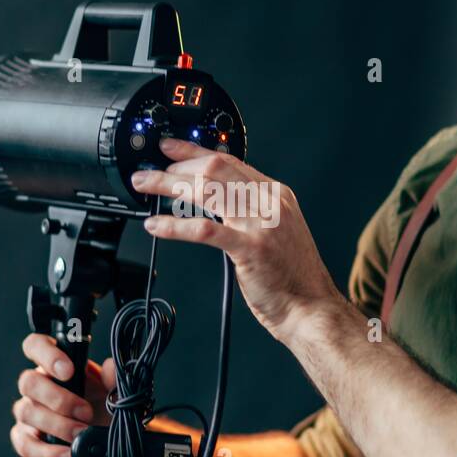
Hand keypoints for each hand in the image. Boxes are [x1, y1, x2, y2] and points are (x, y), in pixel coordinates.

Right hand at [11, 332, 116, 456]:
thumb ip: (114, 378)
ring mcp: (28, 412)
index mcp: (55, 364)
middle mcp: (36, 385)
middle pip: (28, 381)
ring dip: (57, 425)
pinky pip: (26, 445)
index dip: (46, 354)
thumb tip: (111, 366)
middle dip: (58, 398)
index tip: (68, 370)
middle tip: (86, 412)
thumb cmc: (106, 407)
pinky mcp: (26, 440)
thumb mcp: (116, 391)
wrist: (107, 440)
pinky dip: (49, 452)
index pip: (35, 345)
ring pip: (26, 412)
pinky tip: (69, 455)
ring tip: (82, 435)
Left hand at [129, 136, 341, 342]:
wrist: (311, 308)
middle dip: (176, 166)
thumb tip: (215, 197)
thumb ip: (252, 210)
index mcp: (276, 195)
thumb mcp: (277, 230)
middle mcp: (270, 203)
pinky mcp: (250, 249)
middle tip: (150, 172)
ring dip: (168, 186)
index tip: (170, 148)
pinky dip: (174, 225)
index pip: (229, 160)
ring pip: (206, 191)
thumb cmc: (292, 276)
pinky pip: (204, 230)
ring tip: (145, 187)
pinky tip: (155, 225)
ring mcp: (261, 224)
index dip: (194, 151)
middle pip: (214, 169)